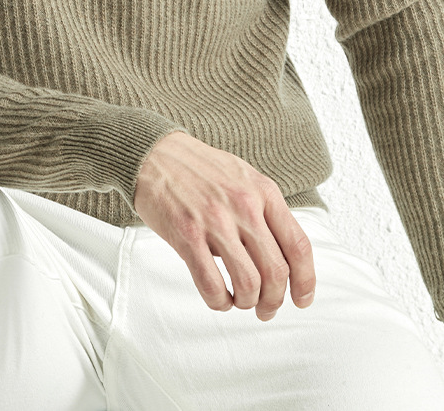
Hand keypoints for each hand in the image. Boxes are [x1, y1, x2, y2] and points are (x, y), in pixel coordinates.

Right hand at [133, 131, 315, 320]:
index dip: (306, 281)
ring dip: (248, 303)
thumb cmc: (199, 168)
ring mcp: (215, 220)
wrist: (154, 152)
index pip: (298, 246)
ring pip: (249, 284)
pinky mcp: (187, 235)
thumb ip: (265, 210)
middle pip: (277, 272)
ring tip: (240, 301)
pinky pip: (212, 285)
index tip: (302, 299)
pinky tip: (218, 297)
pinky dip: (220, 302)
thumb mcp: (243, 177)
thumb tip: (282, 257)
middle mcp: (244, 206)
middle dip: (274, 300)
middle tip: (266, 308)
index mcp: (263, 191)